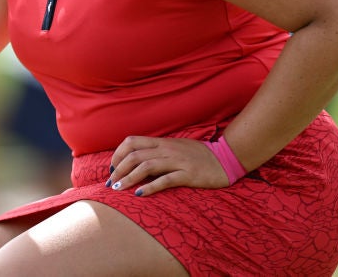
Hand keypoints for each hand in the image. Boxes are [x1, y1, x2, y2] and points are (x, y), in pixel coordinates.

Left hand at [106, 136, 229, 196]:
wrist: (226, 158)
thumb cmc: (198, 155)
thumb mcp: (175, 148)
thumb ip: (157, 152)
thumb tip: (135, 162)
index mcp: (162, 142)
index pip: (132, 141)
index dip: (118, 154)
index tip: (112, 167)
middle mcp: (167, 149)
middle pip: (135, 155)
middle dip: (118, 169)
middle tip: (111, 182)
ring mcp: (178, 161)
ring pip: (146, 166)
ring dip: (129, 178)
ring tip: (118, 189)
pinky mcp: (188, 174)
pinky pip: (166, 180)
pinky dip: (150, 187)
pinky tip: (140, 194)